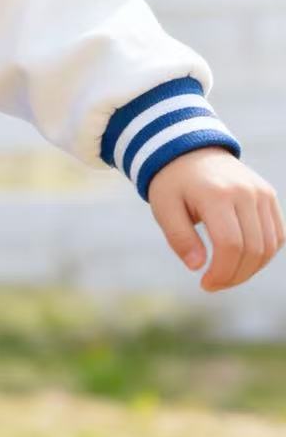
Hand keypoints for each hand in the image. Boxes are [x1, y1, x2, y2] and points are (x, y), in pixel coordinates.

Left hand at [147, 147, 283, 291]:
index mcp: (215, 194)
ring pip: (269, 246)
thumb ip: (179, 237)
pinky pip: (277, 235)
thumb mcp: (163, 207)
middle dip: (235, 275)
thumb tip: (198, 266)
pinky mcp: (269, 196)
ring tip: (226, 275)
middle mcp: (245, 192)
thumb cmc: (173, 183)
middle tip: (214, 285)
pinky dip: (263, 254)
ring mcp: (261, 193)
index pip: (230, 244)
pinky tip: (241, 261)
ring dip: (251, 269)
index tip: (205, 284)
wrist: (190, 151)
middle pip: (253, 249)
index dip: (222, 272)